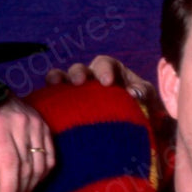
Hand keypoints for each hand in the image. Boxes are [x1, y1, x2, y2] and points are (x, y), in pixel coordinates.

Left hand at [0, 97, 54, 191]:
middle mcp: (21, 125)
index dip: (10, 188)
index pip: (10, 164)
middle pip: (26, 168)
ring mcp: (36, 125)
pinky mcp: (45, 126)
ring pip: (40, 165)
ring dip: (31, 186)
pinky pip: (50, 157)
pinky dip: (43, 174)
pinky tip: (32, 182)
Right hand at [44, 55, 158, 115]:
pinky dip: (47, 99)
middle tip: (79, 82)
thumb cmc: (142, 108)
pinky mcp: (65, 108)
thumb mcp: (147, 98)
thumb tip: (133, 94)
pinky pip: (53, 100)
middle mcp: (89, 79)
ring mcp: (75, 93)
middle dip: (78, 73)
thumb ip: (143, 93)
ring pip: (60, 80)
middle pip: (79, 70)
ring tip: (54, 84)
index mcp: (110, 71)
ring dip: (56, 79)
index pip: (104, 64)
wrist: (135, 128)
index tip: (107, 82)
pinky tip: (44, 105)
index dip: (103, 69)